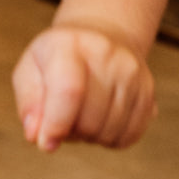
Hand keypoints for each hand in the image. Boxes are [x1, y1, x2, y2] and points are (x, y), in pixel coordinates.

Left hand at [11, 21, 155, 151]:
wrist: (102, 35)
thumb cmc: (58, 58)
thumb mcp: (31, 70)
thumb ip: (29, 104)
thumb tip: (36, 136)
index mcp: (69, 44)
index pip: (69, 91)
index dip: (56, 124)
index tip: (46, 142)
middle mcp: (107, 54)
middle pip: (89, 120)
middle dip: (70, 132)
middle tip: (63, 117)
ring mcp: (132, 72)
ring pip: (109, 133)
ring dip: (90, 136)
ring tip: (82, 114)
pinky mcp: (148, 91)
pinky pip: (129, 136)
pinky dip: (111, 139)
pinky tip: (101, 119)